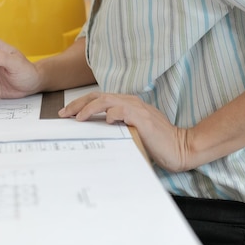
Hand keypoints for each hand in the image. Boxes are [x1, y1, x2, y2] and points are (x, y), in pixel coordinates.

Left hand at [59, 92, 190, 171]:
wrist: (181, 148)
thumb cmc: (158, 144)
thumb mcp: (133, 133)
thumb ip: (119, 128)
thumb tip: (98, 131)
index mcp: (128, 105)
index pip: (100, 99)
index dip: (82, 104)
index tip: (67, 114)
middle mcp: (131, 103)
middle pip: (99, 96)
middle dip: (78, 104)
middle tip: (64, 114)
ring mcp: (138, 109)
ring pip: (107, 100)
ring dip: (89, 108)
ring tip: (77, 117)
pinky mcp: (143, 119)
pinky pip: (123, 111)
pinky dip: (112, 113)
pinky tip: (105, 120)